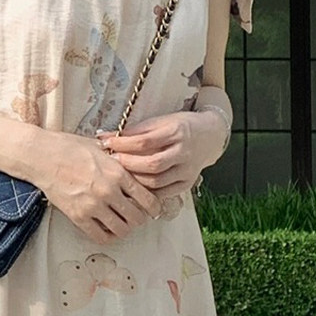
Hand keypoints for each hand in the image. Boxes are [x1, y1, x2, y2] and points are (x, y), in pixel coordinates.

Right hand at [23, 129, 162, 243]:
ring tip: (121, 223)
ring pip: (121, 229)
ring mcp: (93, 205)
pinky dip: (107, 236)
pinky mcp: (77, 216)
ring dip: (124, 229)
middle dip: (139, 219)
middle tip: (136, 217)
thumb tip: (132, 162)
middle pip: (137, 217)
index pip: (147, 199)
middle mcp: (109, 191)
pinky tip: (106, 229)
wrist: (41, 155)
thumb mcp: (100, 146)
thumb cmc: (68, 146)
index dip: (153, 208)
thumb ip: (118, 158)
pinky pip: (100, 236)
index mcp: (118, 172)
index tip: (152, 210)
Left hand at [96, 107, 227, 206]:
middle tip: (111, 163)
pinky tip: (134, 187)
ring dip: (134, 180)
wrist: (209, 136)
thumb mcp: (160, 122)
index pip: (144, 141)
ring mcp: (187, 170)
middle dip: (128, 165)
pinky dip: (146, 192)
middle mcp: (184, 152)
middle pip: (152, 164)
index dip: (123, 144)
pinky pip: (163, 193)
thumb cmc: (179, 127)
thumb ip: (135, 131)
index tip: (107, 144)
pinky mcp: (187, 183)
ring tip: (119, 176)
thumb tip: (105, 137)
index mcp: (176, 132)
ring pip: (157, 182)